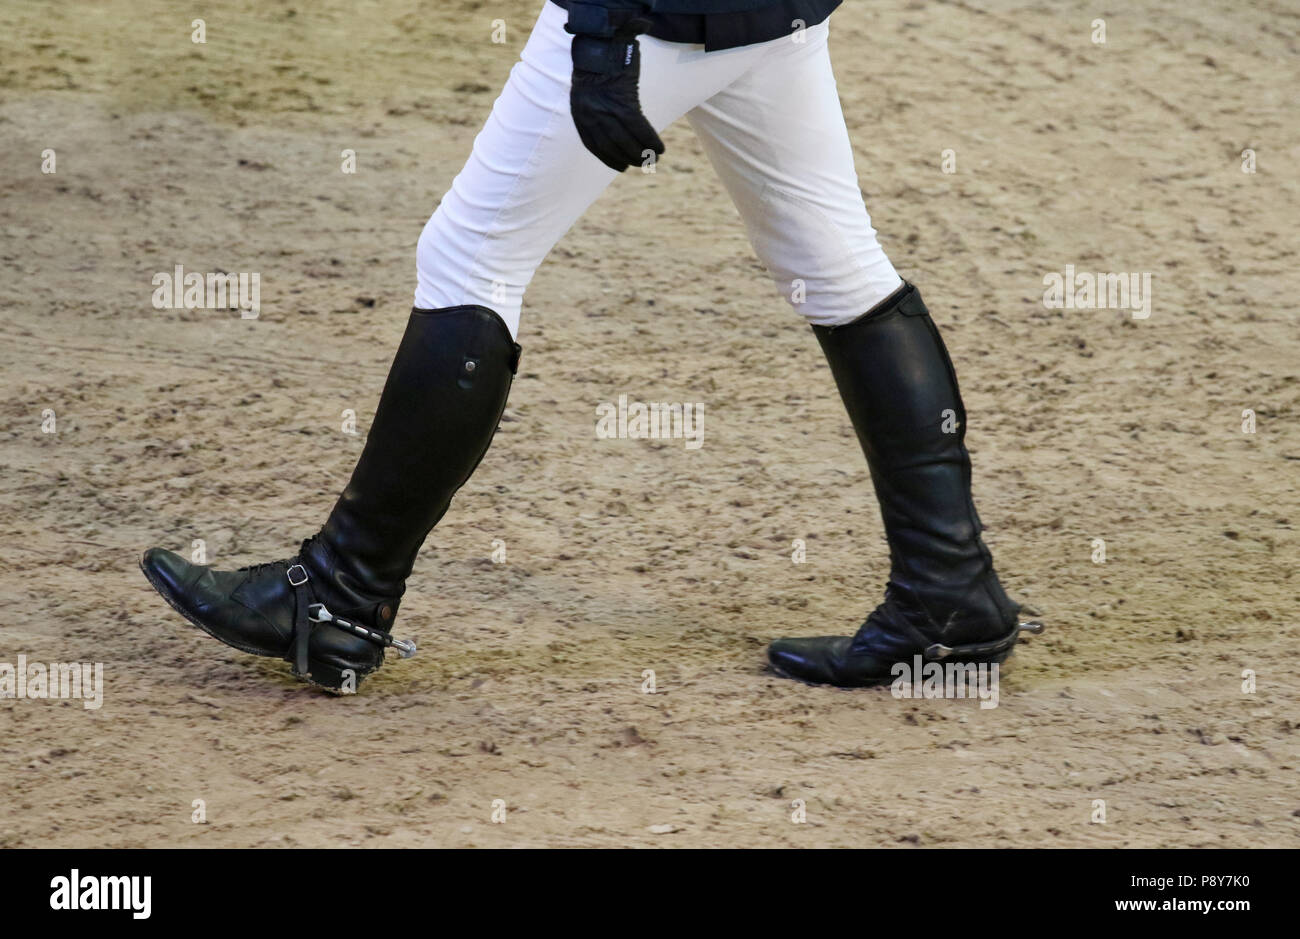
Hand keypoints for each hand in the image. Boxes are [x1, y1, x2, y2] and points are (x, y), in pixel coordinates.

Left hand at [570, 29, 665, 172]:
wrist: (602, 42)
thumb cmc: (598, 64)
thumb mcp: (588, 90)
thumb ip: (596, 110)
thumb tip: (610, 129)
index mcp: (579, 112)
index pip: (592, 144)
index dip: (608, 158)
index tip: (620, 166)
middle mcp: (591, 114)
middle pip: (611, 145)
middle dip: (628, 158)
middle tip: (642, 163)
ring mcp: (607, 109)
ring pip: (625, 140)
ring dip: (641, 152)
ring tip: (653, 158)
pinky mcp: (624, 101)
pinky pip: (639, 128)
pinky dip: (650, 140)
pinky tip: (659, 147)